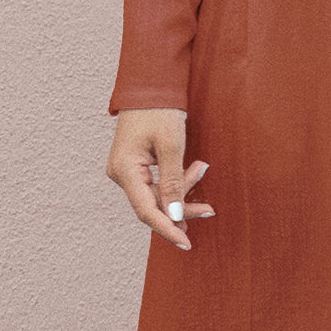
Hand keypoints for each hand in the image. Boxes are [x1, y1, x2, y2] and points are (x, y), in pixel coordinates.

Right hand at [106, 108, 214, 250]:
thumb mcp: (172, 146)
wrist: (150, 87)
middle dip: (182, 206)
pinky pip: (156, 184)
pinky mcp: (135, 168)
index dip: (168, 229)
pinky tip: (193, 171)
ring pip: (157, 196)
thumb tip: (174, 215)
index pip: (146, 211)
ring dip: (181, 189)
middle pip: (153, 206)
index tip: (187, 243)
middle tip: (209, 208)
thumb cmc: (160, 111)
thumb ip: (173, 182)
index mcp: (125, 170)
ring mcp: (126, 171)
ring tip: (201, 168)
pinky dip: (175, 182)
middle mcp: (120, 174)